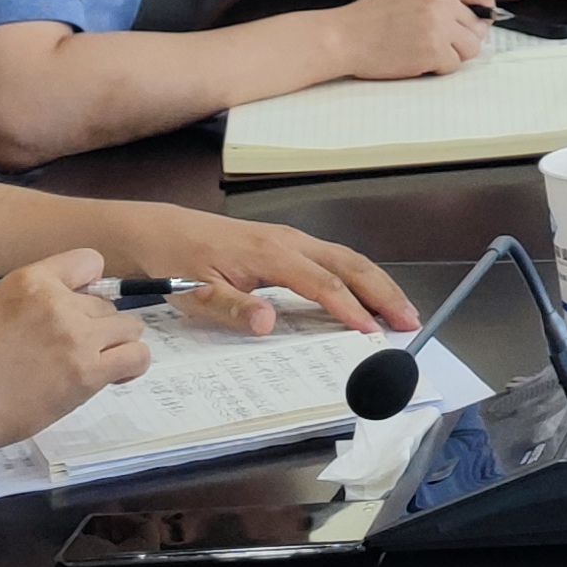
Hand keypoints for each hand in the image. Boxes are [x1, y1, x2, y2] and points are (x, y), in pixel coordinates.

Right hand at [0, 250, 151, 449]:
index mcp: (30, 279)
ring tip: (92, 363)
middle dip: (94, 325)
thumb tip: (78, 297)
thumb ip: (36, 297)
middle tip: (69, 352)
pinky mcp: (86, 373)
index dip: (88, 286)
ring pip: (129, 326)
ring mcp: (74, 337)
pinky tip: (113, 376)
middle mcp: (57, 302)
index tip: (77, 309)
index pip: (90, 261)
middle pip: (107, 303)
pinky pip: (136, 356)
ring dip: (115, 344)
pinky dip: (131, 365)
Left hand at [97, 211, 417, 334]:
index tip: (372, 334)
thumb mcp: (193, 292)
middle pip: (350, 264)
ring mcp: (290, 240)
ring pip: (347, 259)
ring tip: (400, 311)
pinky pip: (334, 259)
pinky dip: (359, 277)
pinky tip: (365, 296)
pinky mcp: (286, 244)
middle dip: (383, 292)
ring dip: (377, 284)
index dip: (350, 309)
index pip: (323, 284)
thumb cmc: (174, 263)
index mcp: (270, 254)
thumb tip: (269, 322)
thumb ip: (232, 307)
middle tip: (409, 321)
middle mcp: (289, 242)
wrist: (157, 233)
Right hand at [324, 0, 501, 80]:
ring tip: (425, 52)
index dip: (484, 12)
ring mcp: (438, 26)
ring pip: (471, 48)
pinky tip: (416, 61)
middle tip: (436, 43)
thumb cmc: (371, 19)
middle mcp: (441, 1)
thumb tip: (477, 17)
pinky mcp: (432, 51)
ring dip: (452, 55)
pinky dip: (438, 69)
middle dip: (461, 40)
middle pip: (478, 27)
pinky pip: (453, 66)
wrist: (342, 37)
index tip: (476, 23)